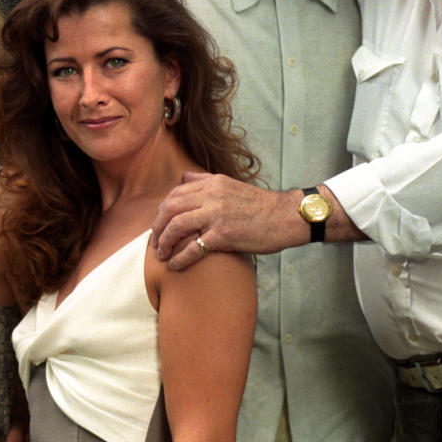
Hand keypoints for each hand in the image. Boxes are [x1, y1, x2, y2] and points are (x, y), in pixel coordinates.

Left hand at [151, 171, 297, 269]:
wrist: (285, 217)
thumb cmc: (259, 205)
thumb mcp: (230, 184)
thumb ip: (205, 179)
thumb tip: (183, 176)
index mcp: (212, 183)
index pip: (175, 193)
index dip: (162, 210)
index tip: (159, 224)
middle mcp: (211, 195)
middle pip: (170, 208)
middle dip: (158, 226)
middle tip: (155, 240)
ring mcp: (216, 215)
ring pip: (176, 226)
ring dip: (164, 242)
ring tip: (162, 254)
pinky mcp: (223, 235)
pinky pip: (193, 247)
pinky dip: (179, 258)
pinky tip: (175, 265)